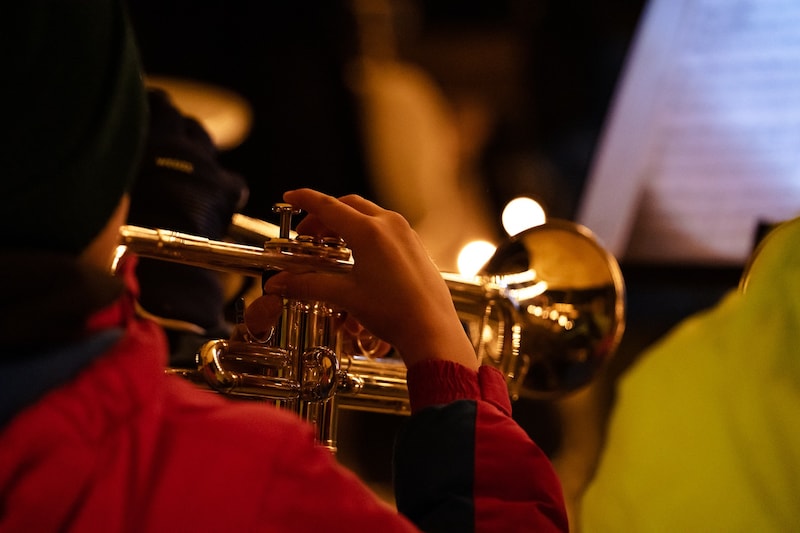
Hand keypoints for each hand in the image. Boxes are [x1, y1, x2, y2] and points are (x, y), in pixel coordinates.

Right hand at [257, 188, 477, 370]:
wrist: (431, 329)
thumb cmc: (393, 312)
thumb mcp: (345, 297)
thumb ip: (308, 285)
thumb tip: (279, 283)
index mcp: (369, 231)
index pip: (328, 206)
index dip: (305, 200)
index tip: (290, 196)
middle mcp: (389, 225)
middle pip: (348, 206)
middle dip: (324, 216)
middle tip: (307, 235)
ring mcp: (405, 234)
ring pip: (368, 215)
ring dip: (345, 224)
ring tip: (329, 246)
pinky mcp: (414, 246)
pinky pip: (384, 229)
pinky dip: (364, 233)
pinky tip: (357, 256)